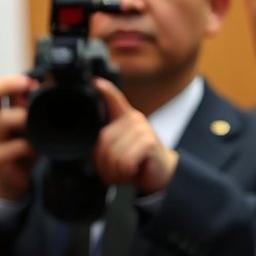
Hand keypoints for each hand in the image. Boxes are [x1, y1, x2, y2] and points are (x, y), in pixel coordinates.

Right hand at [0, 75, 37, 200]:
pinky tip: (39, 147)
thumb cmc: (18, 148)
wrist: (9, 179)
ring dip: (24, 116)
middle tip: (31, 87)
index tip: (28, 80)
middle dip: (12, 86)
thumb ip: (30, 108)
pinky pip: (15, 147)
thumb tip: (44, 85)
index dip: (10, 81)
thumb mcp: (25, 126)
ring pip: (4, 119)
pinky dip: (30, 145)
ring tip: (38, 121)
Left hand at [93, 78, 178, 194]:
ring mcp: (141, 128)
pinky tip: (134, 171)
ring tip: (125, 171)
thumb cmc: (136, 161)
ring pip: (113, 154)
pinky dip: (125, 173)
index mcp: (124, 117)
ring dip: (115, 171)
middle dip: (104, 163)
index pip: (114, 98)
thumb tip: (93, 143)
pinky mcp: (148, 142)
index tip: (93, 81)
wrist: (162, 173)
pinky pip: (124, 162)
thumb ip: (105, 141)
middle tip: (114, 171)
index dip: (104, 90)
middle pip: (102, 141)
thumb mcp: (118, 148)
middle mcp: (133, 119)